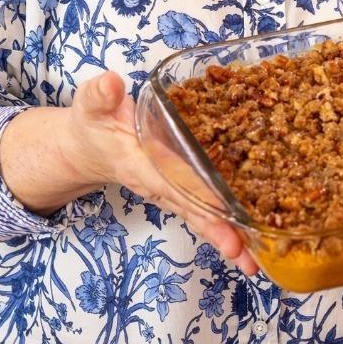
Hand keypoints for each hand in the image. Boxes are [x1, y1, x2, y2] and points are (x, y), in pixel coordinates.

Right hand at [60, 71, 259, 275]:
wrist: (88, 147)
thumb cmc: (93, 124)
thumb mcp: (91, 105)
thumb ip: (100, 94)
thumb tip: (111, 82)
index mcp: (138, 163)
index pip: (169, 181)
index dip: (194, 194)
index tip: (220, 208)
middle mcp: (157, 183)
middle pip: (190, 210)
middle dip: (217, 231)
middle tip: (245, 253)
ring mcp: (169, 190)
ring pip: (200, 216)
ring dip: (226, 237)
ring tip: (254, 260)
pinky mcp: (178, 190)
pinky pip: (204, 209)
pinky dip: (226, 225)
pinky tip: (252, 239)